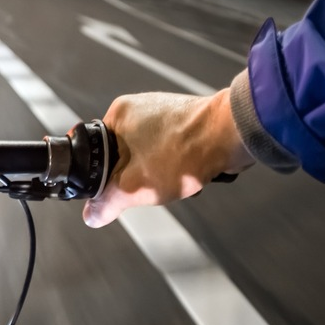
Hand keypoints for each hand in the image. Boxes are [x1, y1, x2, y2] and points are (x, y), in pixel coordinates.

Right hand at [84, 89, 253, 228]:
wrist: (232, 134)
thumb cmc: (182, 152)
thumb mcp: (135, 187)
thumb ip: (108, 202)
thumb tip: (91, 215)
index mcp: (118, 114)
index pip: (95, 152)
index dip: (103, 176)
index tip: (115, 190)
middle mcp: (139, 108)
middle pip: (124, 157)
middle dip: (138, 178)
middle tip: (151, 184)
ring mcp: (164, 112)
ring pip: (149, 156)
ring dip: (161, 174)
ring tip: (175, 178)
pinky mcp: (185, 121)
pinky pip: (171, 151)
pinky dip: (178, 166)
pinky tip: (190, 171)